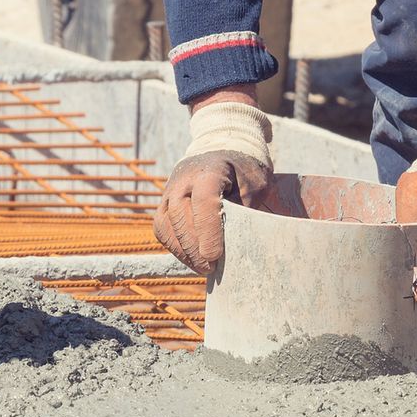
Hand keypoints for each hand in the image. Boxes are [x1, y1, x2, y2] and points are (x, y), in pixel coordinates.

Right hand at [154, 151, 272, 274]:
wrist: (221, 149)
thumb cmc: (242, 171)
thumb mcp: (255, 185)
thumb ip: (248, 209)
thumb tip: (245, 243)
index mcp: (209, 171)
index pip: (204, 202)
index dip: (208, 232)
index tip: (215, 256)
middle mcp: (183, 179)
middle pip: (180, 216)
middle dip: (194, 247)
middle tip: (210, 268)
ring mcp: (170, 190)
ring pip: (166, 224)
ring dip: (182, 250)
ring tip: (201, 267)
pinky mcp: (164, 202)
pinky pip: (161, 228)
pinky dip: (173, 246)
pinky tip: (189, 258)